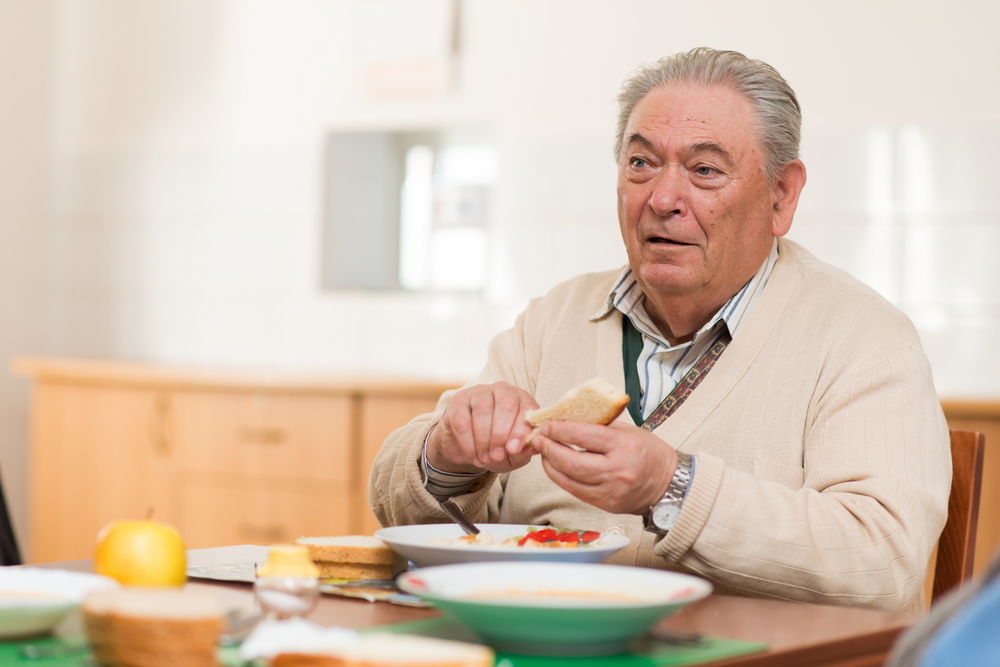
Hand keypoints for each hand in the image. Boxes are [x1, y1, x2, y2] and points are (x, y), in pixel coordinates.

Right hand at [426, 382, 539, 474]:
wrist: (469, 450)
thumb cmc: (497, 448)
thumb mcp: (514, 454)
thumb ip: (524, 451)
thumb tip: (532, 449)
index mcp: (521, 400)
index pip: (527, 408)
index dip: (521, 429)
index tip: (514, 450)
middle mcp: (501, 390)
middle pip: (505, 404)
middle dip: (501, 434)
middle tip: (497, 456)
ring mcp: (478, 393)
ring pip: (483, 409)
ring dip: (484, 439)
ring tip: (485, 458)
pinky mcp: (458, 401)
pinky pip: (463, 420)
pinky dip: (468, 442)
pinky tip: (474, 455)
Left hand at [530, 421, 677, 514]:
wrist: (669, 484)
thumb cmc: (648, 452)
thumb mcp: (627, 431)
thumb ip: (598, 426)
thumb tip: (566, 419)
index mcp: (624, 446)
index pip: (583, 436)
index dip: (560, 430)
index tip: (547, 425)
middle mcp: (617, 470)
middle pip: (571, 462)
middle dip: (549, 449)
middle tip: (537, 439)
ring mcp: (611, 491)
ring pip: (569, 480)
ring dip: (550, 465)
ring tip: (543, 453)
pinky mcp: (606, 505)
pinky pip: (576, 491)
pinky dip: (562, 478)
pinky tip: (556, 468)